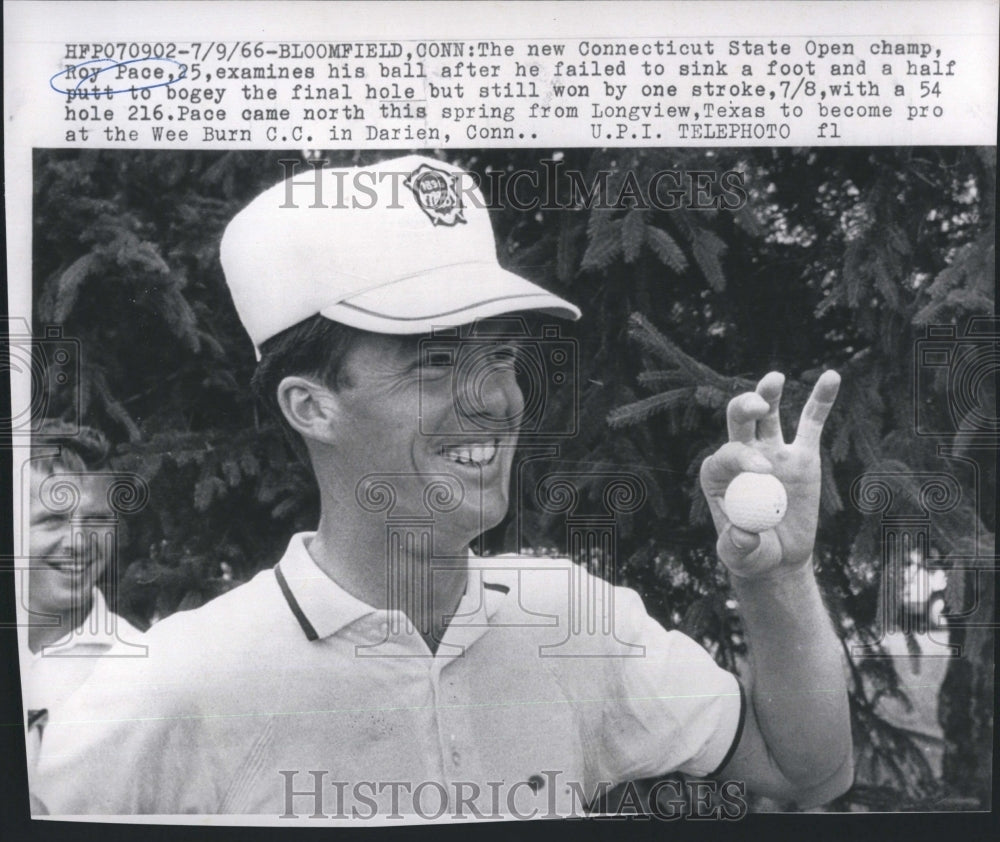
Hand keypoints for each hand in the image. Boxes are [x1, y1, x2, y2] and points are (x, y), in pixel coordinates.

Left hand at [699, 370, 839, 578]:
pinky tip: (831, 377)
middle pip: (739, 421)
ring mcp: (772, 450)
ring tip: (774, 379)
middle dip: (745, 408)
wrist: (778, 556)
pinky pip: (811, 423)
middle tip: (759, 409)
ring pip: (769, 414)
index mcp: (718, 474)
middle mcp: (742, 454)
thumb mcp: (740, 555)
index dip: (743, 455)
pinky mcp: (801, 454)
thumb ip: (738, 545)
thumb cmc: (751, 554)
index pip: (726, 454)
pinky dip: (821, 400)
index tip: (764, 470)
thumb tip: (745, 533)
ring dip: (768, 394)